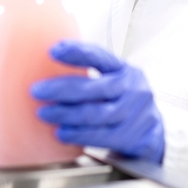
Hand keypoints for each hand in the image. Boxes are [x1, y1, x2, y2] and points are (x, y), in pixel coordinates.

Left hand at [30, 41, 164, 163]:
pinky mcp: (131, 135)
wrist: (151, 131)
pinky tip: (61, 132)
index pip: (101, 57)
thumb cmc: (122, 101)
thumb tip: (48, 68)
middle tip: (37, 91)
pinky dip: (78, 134)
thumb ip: (90, 75)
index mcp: (124, 69)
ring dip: (66, 114)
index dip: (78, 53)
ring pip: (96, 113)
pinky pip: (100, 136)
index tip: (53, 51)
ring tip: (44, 113)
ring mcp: (134, 112)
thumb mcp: (114, 81)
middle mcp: (132, 88)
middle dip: (62, 88)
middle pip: (95, 87)